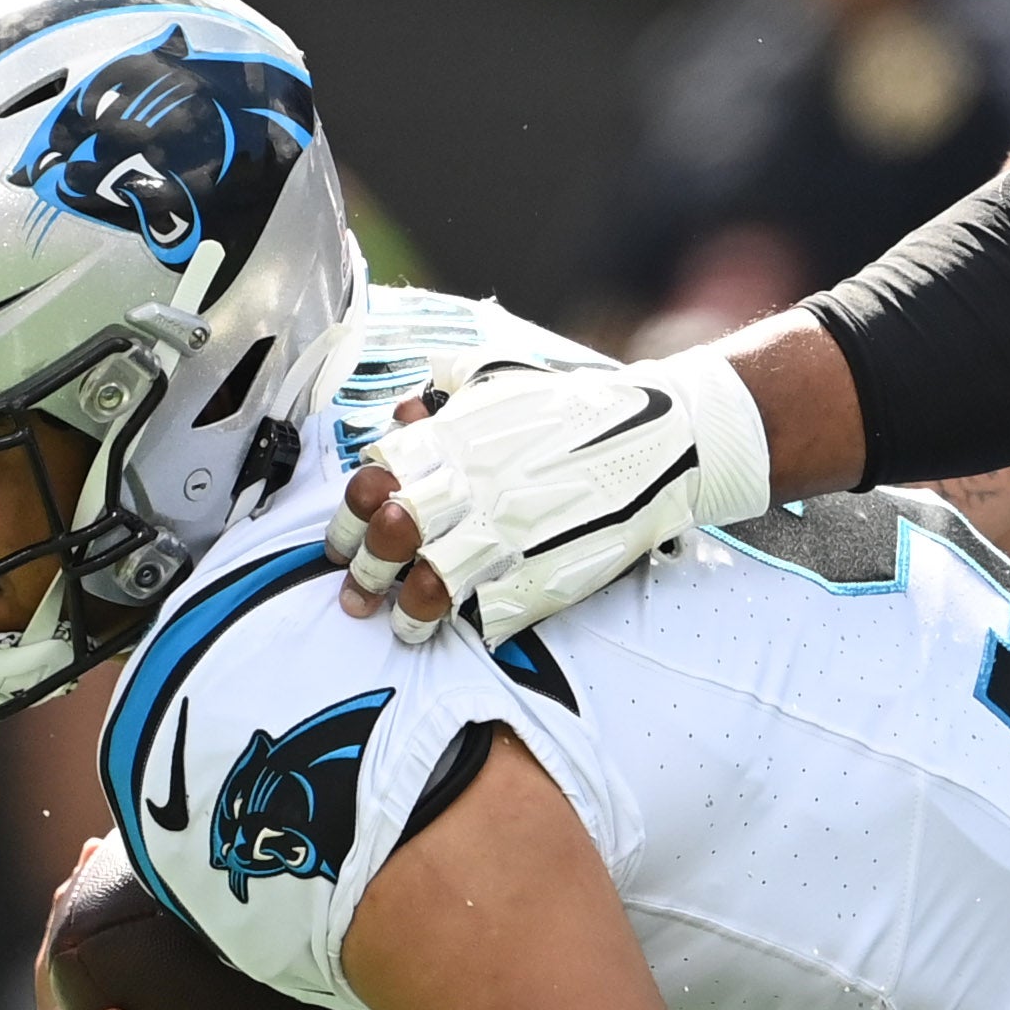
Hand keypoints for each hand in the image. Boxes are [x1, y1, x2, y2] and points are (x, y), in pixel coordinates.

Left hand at [330, 353, 773, 644]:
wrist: (664, 438)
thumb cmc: (582, 409)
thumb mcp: (504, 380)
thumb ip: (448, 395)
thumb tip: (403, 413)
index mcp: (457, 441)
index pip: (374, 481)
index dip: (349, 516)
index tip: (346, 538)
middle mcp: (474, 487)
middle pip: (391, 537)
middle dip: (364, 571)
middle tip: (357, 592)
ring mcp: (510, 534)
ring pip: (430, 586)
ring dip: (408, 613)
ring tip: (404, 625)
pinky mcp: (545, 574)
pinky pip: (490, 614)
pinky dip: (472, 627)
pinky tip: (466, 628)